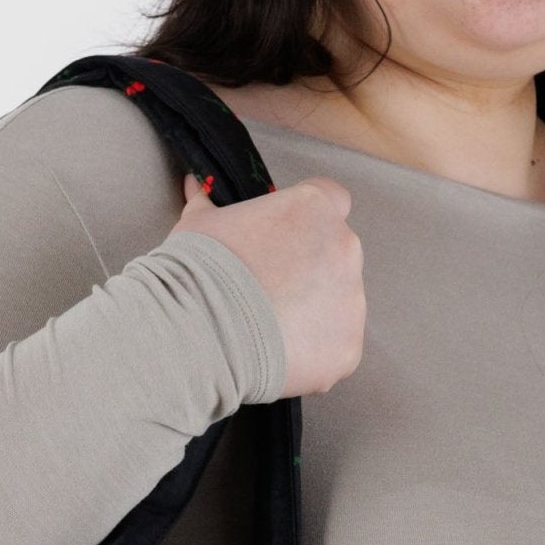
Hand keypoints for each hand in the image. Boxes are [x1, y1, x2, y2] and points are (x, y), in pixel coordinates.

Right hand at [170, 170, 365, 398]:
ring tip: (269, 331)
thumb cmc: (198, 274)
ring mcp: (351, 301)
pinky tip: (280, 357)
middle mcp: (344, 248)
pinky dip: (314, 356)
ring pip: (339, 307)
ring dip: (313, 316)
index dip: (309, 223)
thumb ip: (206, 202)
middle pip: (337, 257)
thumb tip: (194, 186)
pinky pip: (336, 351)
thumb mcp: (197, 226)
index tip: (288, 240)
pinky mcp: (348, 348)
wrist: (199, 335)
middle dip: (311, 274)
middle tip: (270, 293)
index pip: (332, 201)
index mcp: (313, 208)